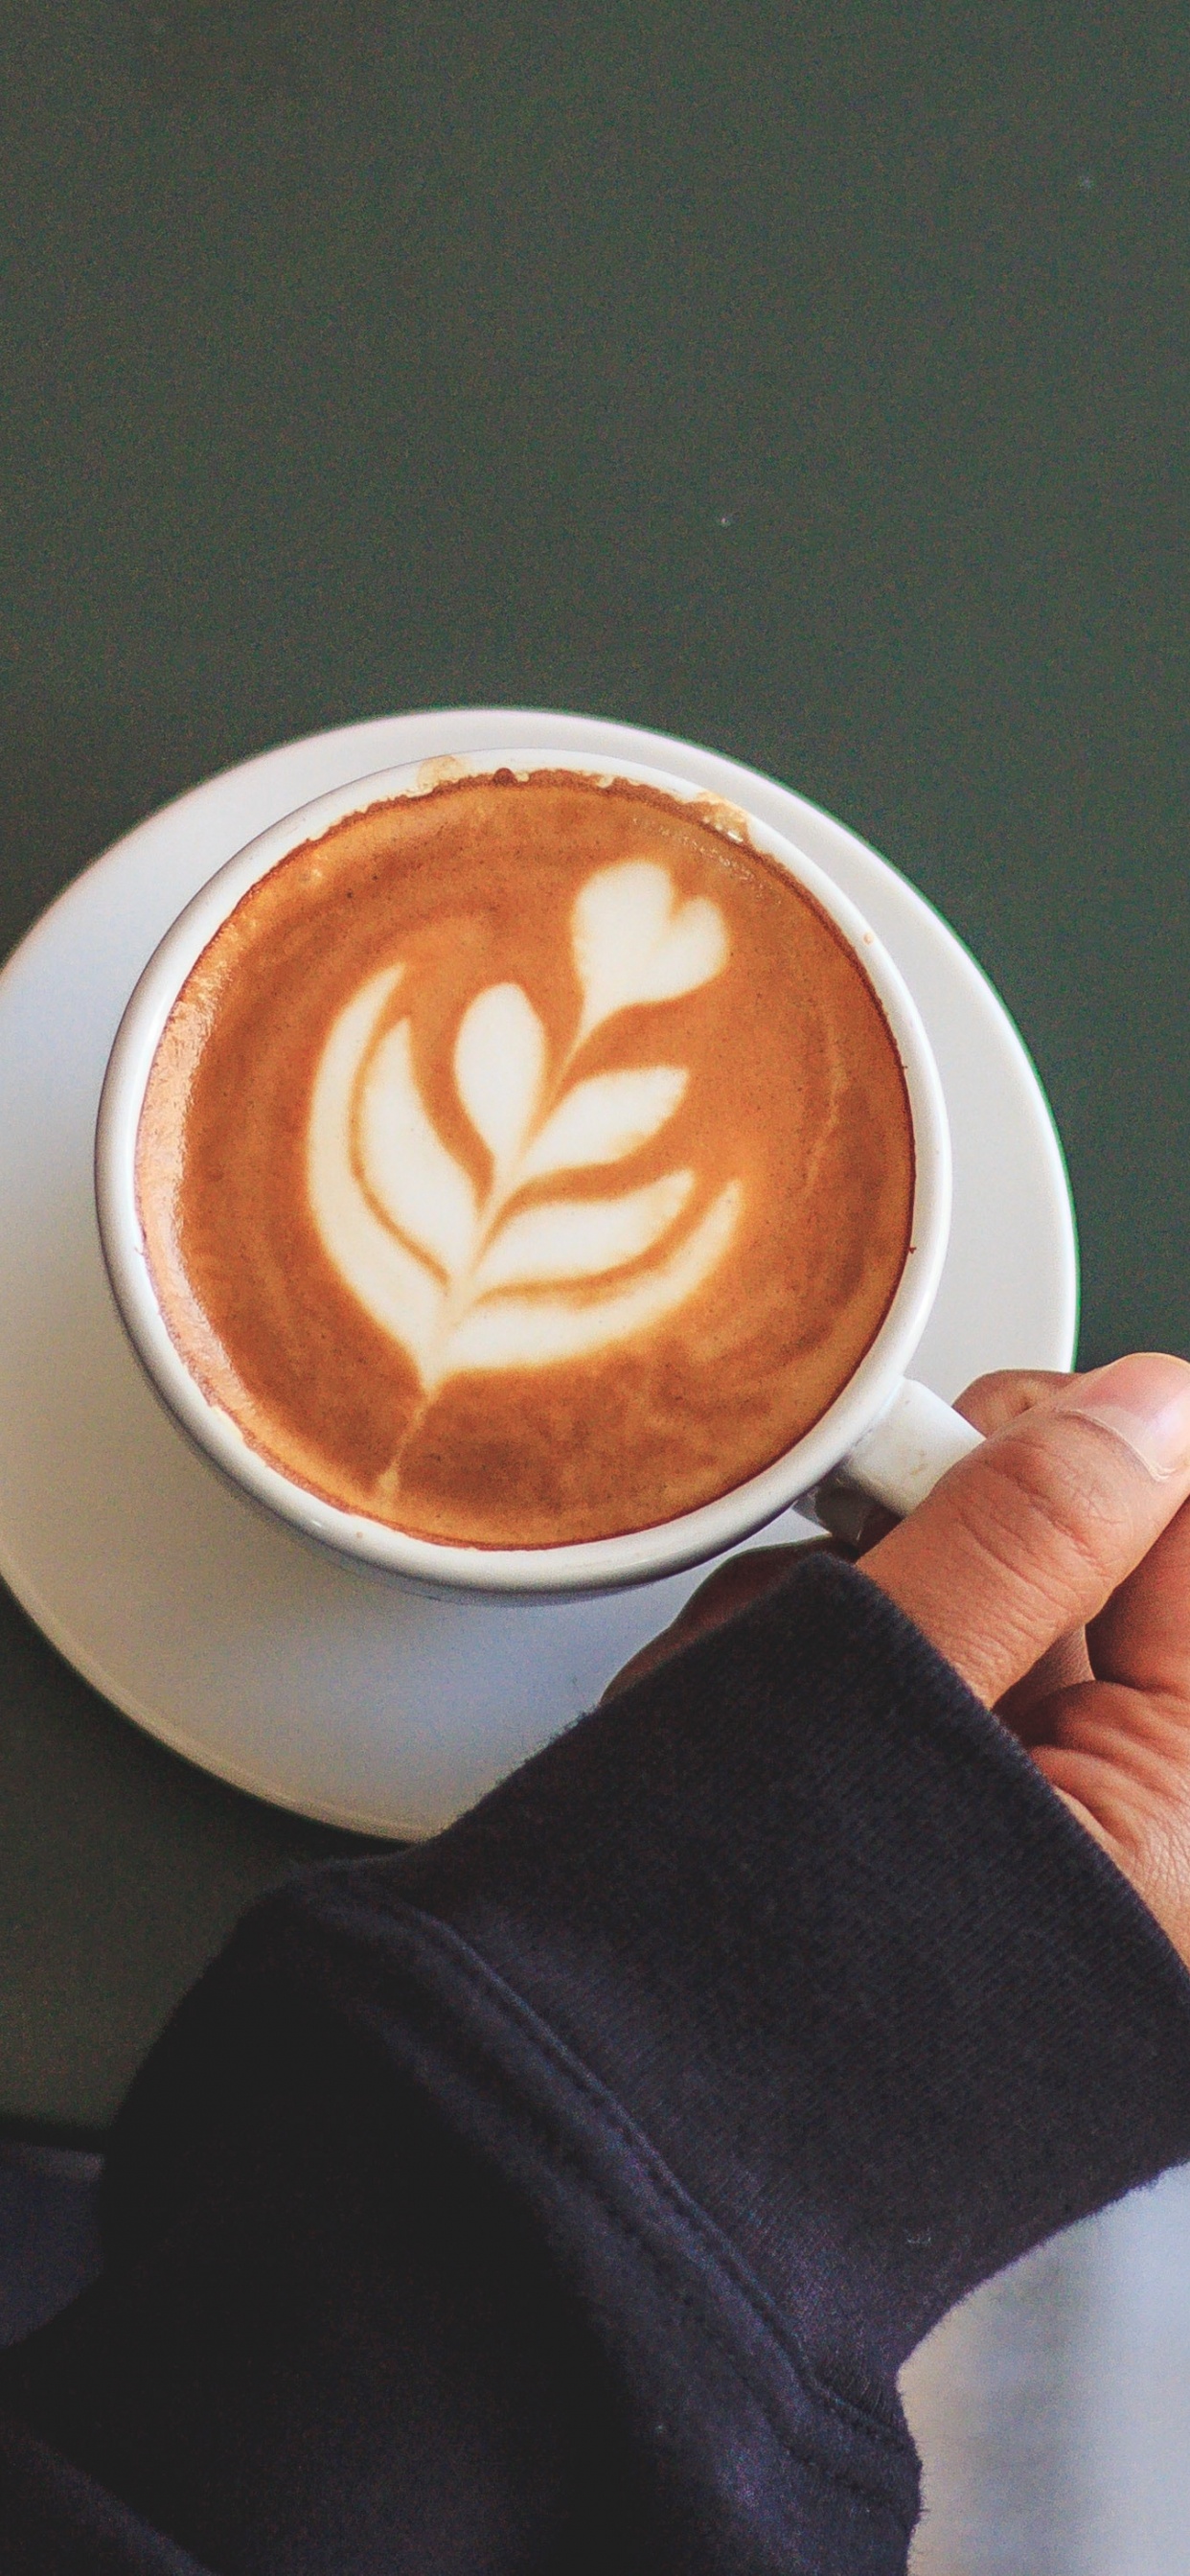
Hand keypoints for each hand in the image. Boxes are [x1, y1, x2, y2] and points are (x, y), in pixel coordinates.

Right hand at [607, 1355, 1189, 1973]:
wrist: (563, 2173)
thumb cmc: (712, 1993)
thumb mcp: (884, 1702)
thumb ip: (1029, 1536)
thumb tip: (1154, 1408)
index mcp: (1181, 1845)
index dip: (1091, 1460)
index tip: (963, 1440)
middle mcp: (1135, 1869)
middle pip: (1090, 1592)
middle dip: (937, 1553)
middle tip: (833, 1575)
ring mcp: (1031, 1880)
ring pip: (979, 1637)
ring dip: (850, 1623)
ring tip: (740, 1701)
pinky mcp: (944, 1882)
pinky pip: (913, 1715)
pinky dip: (820, 1692)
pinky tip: (734, 1739)